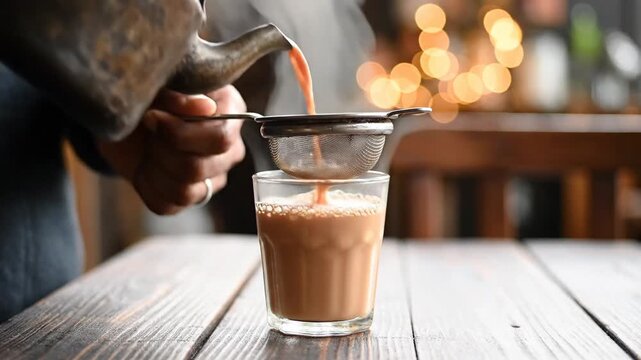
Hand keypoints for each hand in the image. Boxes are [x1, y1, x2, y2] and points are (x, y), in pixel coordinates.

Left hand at [98, 85, 245, 214]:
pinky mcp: (192, 196)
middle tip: (147, 129)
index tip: (152, 115)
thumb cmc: (153, 93)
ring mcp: (214, 176)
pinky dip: (147, 185)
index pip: (220, 140)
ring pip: (184, 191)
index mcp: (232, 113)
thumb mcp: (161, 84)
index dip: (180, 133)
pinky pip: (168, 205)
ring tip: (147, 147)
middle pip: (198, 168)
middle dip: (160, 150)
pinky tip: (144, 165)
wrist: (131, 114)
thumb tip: (205, 107)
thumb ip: (182, 94)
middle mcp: (230, 149)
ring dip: (154, 168)